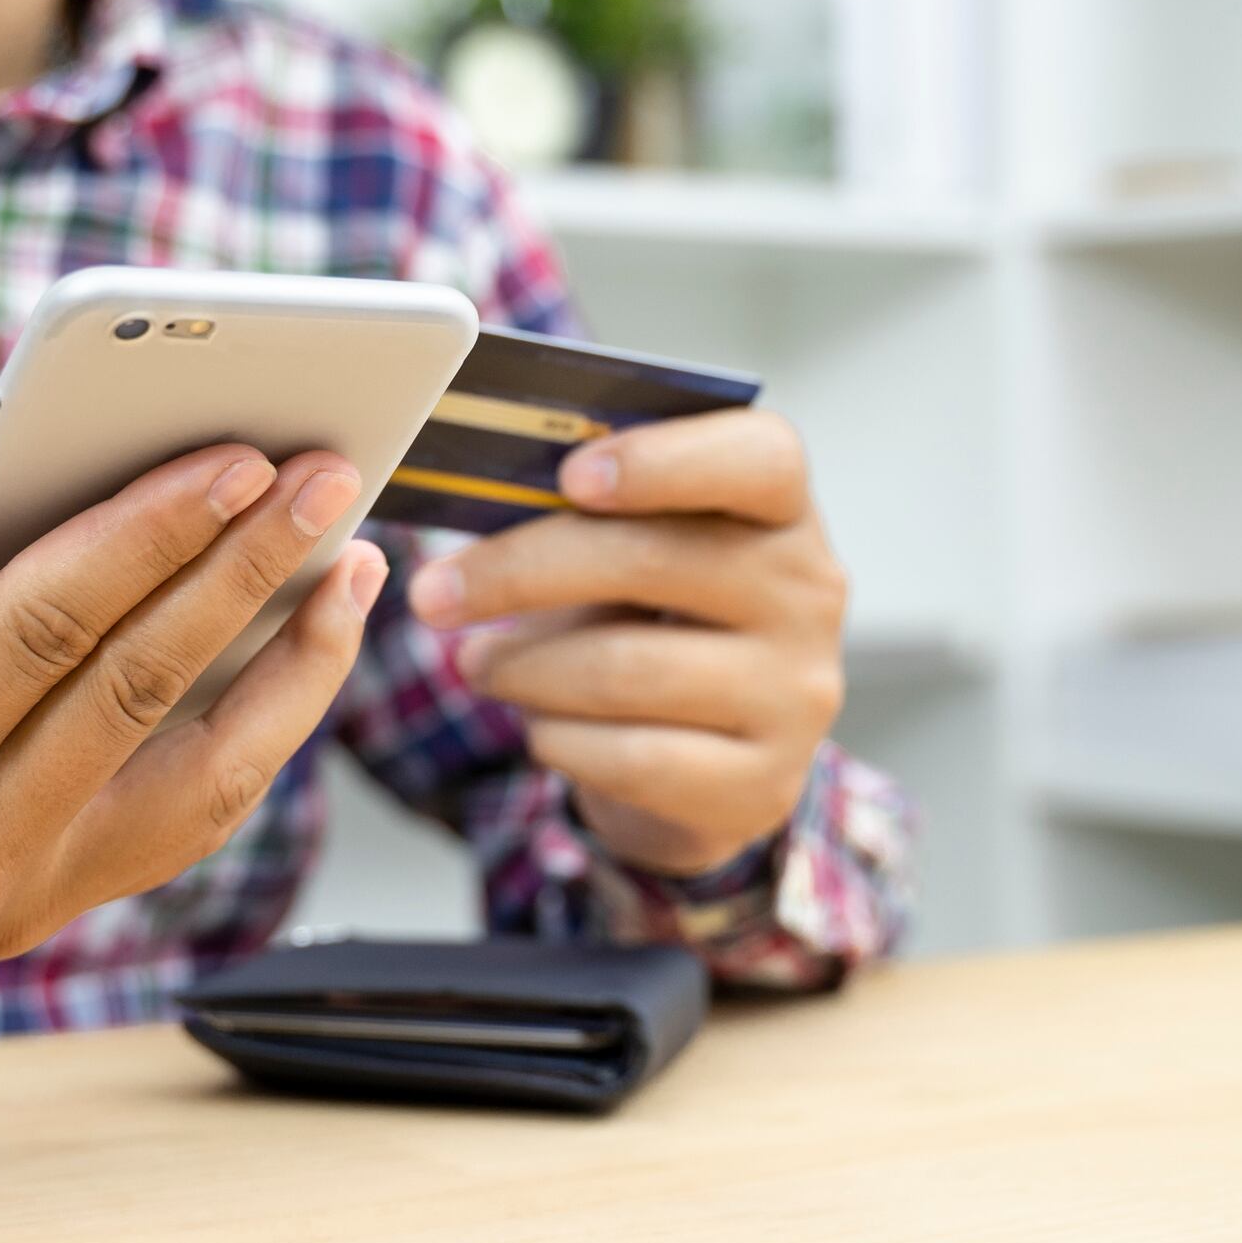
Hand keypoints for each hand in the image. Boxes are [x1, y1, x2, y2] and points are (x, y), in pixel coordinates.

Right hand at [0, 446, 383, 1033]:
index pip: (41, 634)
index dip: (143, 534)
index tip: (233, 453)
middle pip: (142, 691)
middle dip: (244, 570)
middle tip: (332, 471)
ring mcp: (14, 899)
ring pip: (198, 783)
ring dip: (288, 669)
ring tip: (353, 568)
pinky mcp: (38, 907)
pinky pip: (179, 826)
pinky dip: (253, 742)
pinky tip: (291, 659)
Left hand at [407, 409, 844, 876]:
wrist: (709, 763)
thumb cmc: (650, 622)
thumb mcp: (630, 553)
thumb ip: (581, 514)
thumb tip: (467, 498)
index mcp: (780, 507)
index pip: (758, 458)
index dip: (664, 461)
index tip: (571, 475)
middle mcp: (807, 593)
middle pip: (654, 561)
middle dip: (520, 574)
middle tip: (434, 594)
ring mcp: (795, 694)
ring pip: (624, 670)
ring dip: (522, 668)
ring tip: (476, 664)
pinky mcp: (762, 785)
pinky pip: (629, 758)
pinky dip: (558, 740)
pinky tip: (539, 728)